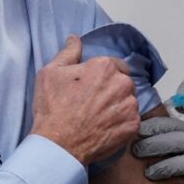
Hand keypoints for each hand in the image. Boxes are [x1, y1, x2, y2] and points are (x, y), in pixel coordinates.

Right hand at [32, 35, 139, 164]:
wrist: (58, 145)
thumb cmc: (52, 108)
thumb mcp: (51, 72)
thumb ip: (68, 52)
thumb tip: (75, 39)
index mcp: (105, 66)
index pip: (113, 64)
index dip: (101, 75)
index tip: (91, 86)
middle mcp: (122, 83)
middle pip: (122, 82)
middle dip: (111, 89)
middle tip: (93, 102)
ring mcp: (130, 106)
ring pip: (128, 101)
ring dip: (117, 106)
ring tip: (98, 117)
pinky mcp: (133, 126)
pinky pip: (131, 120)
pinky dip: (121, 123)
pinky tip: (104, 127)